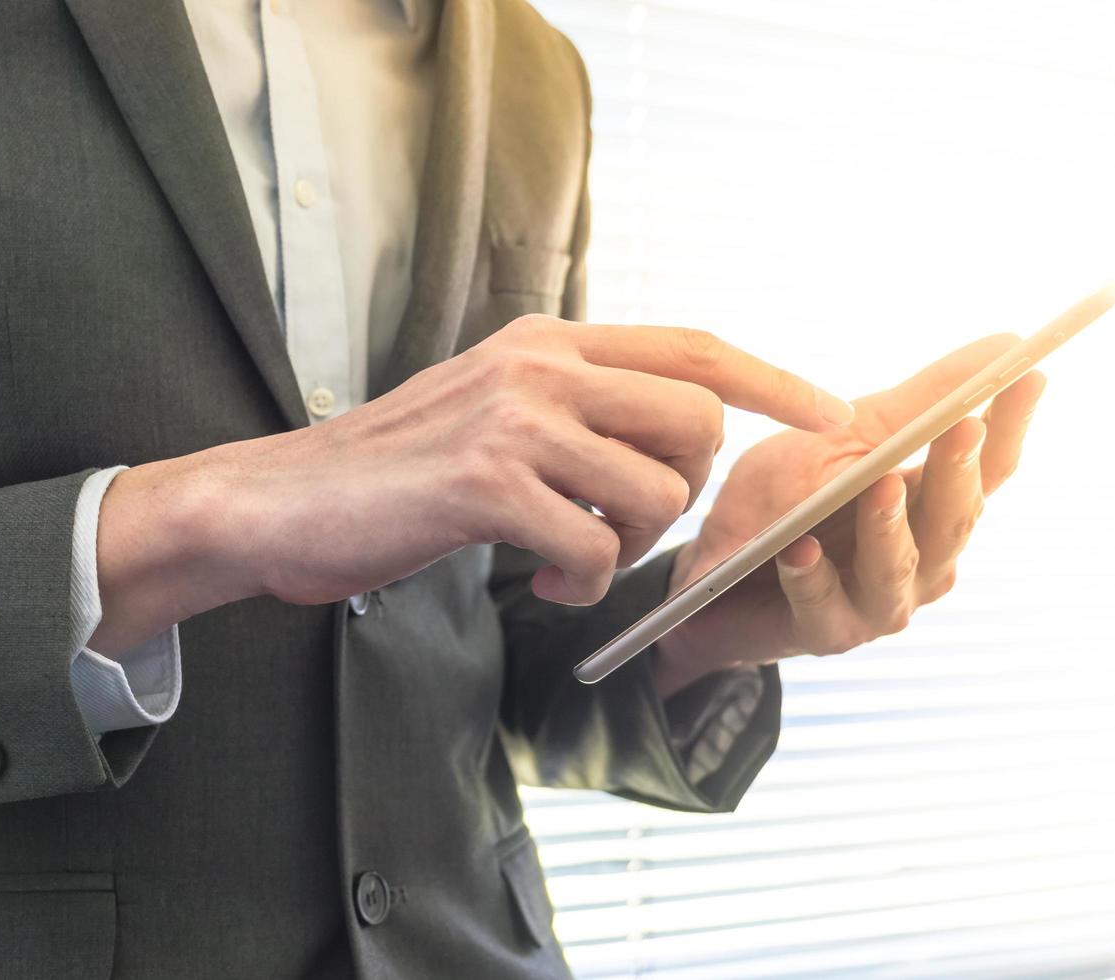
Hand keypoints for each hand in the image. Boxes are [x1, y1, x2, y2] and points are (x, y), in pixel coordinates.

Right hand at [88, 315, 856, 653]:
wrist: (282, 501)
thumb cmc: (393, 471)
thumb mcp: (490, 409)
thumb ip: (571, 407)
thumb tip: (667, 438)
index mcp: (546, 342)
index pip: (692, 346)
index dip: (773, 381)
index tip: (833, 415)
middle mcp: (539, 366)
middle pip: (695, 421)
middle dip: (686, 493)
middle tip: (625, 529)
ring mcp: (514, 420)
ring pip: (655, 492)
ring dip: (629, 550)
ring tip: (569, 562)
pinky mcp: (486, 483)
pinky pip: (594, 547)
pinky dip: (583, 583)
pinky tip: (541, 581)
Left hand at [652, 334, 1047, 697]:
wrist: (713, 578)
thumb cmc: (785, 500)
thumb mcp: (843, 436)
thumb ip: (918, 402)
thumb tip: (1005, 344)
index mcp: (935, 508)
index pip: (989, 467)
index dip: (1012, 423)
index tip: (1030, 374)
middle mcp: (925, 560)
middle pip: (954, 518)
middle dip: (959, 471)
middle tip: (962, 426)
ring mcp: (879, 602)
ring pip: (898, 568)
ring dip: (889, 528)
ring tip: (880, 488)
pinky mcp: (825, 633)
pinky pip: (822, 606)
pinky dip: (811, 578)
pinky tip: (799, 551)